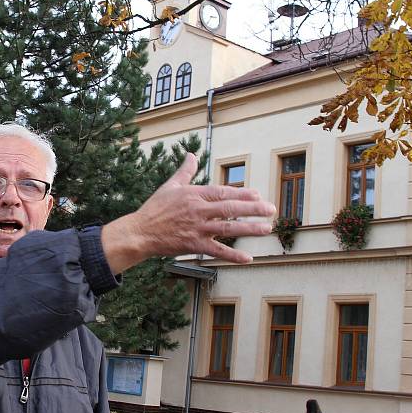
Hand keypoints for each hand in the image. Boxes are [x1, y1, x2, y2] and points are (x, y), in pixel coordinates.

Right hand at [102, 153, 275, 273]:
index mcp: (194, 195)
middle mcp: (198, 211)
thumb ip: (185, 171)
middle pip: (230, 208)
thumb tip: (191, 154)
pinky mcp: (194, 245)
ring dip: (249, 229)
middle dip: (253, 209)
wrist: (140, 232)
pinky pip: (217, 251)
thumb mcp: (170, 185)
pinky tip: (247, 258)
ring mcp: (197, 229)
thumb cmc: (155, 209)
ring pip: (227, 228)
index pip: (223, 192)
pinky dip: (232, 255)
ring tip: (267, 229)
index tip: (258, 194)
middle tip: (271, 210)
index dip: (242, 193)